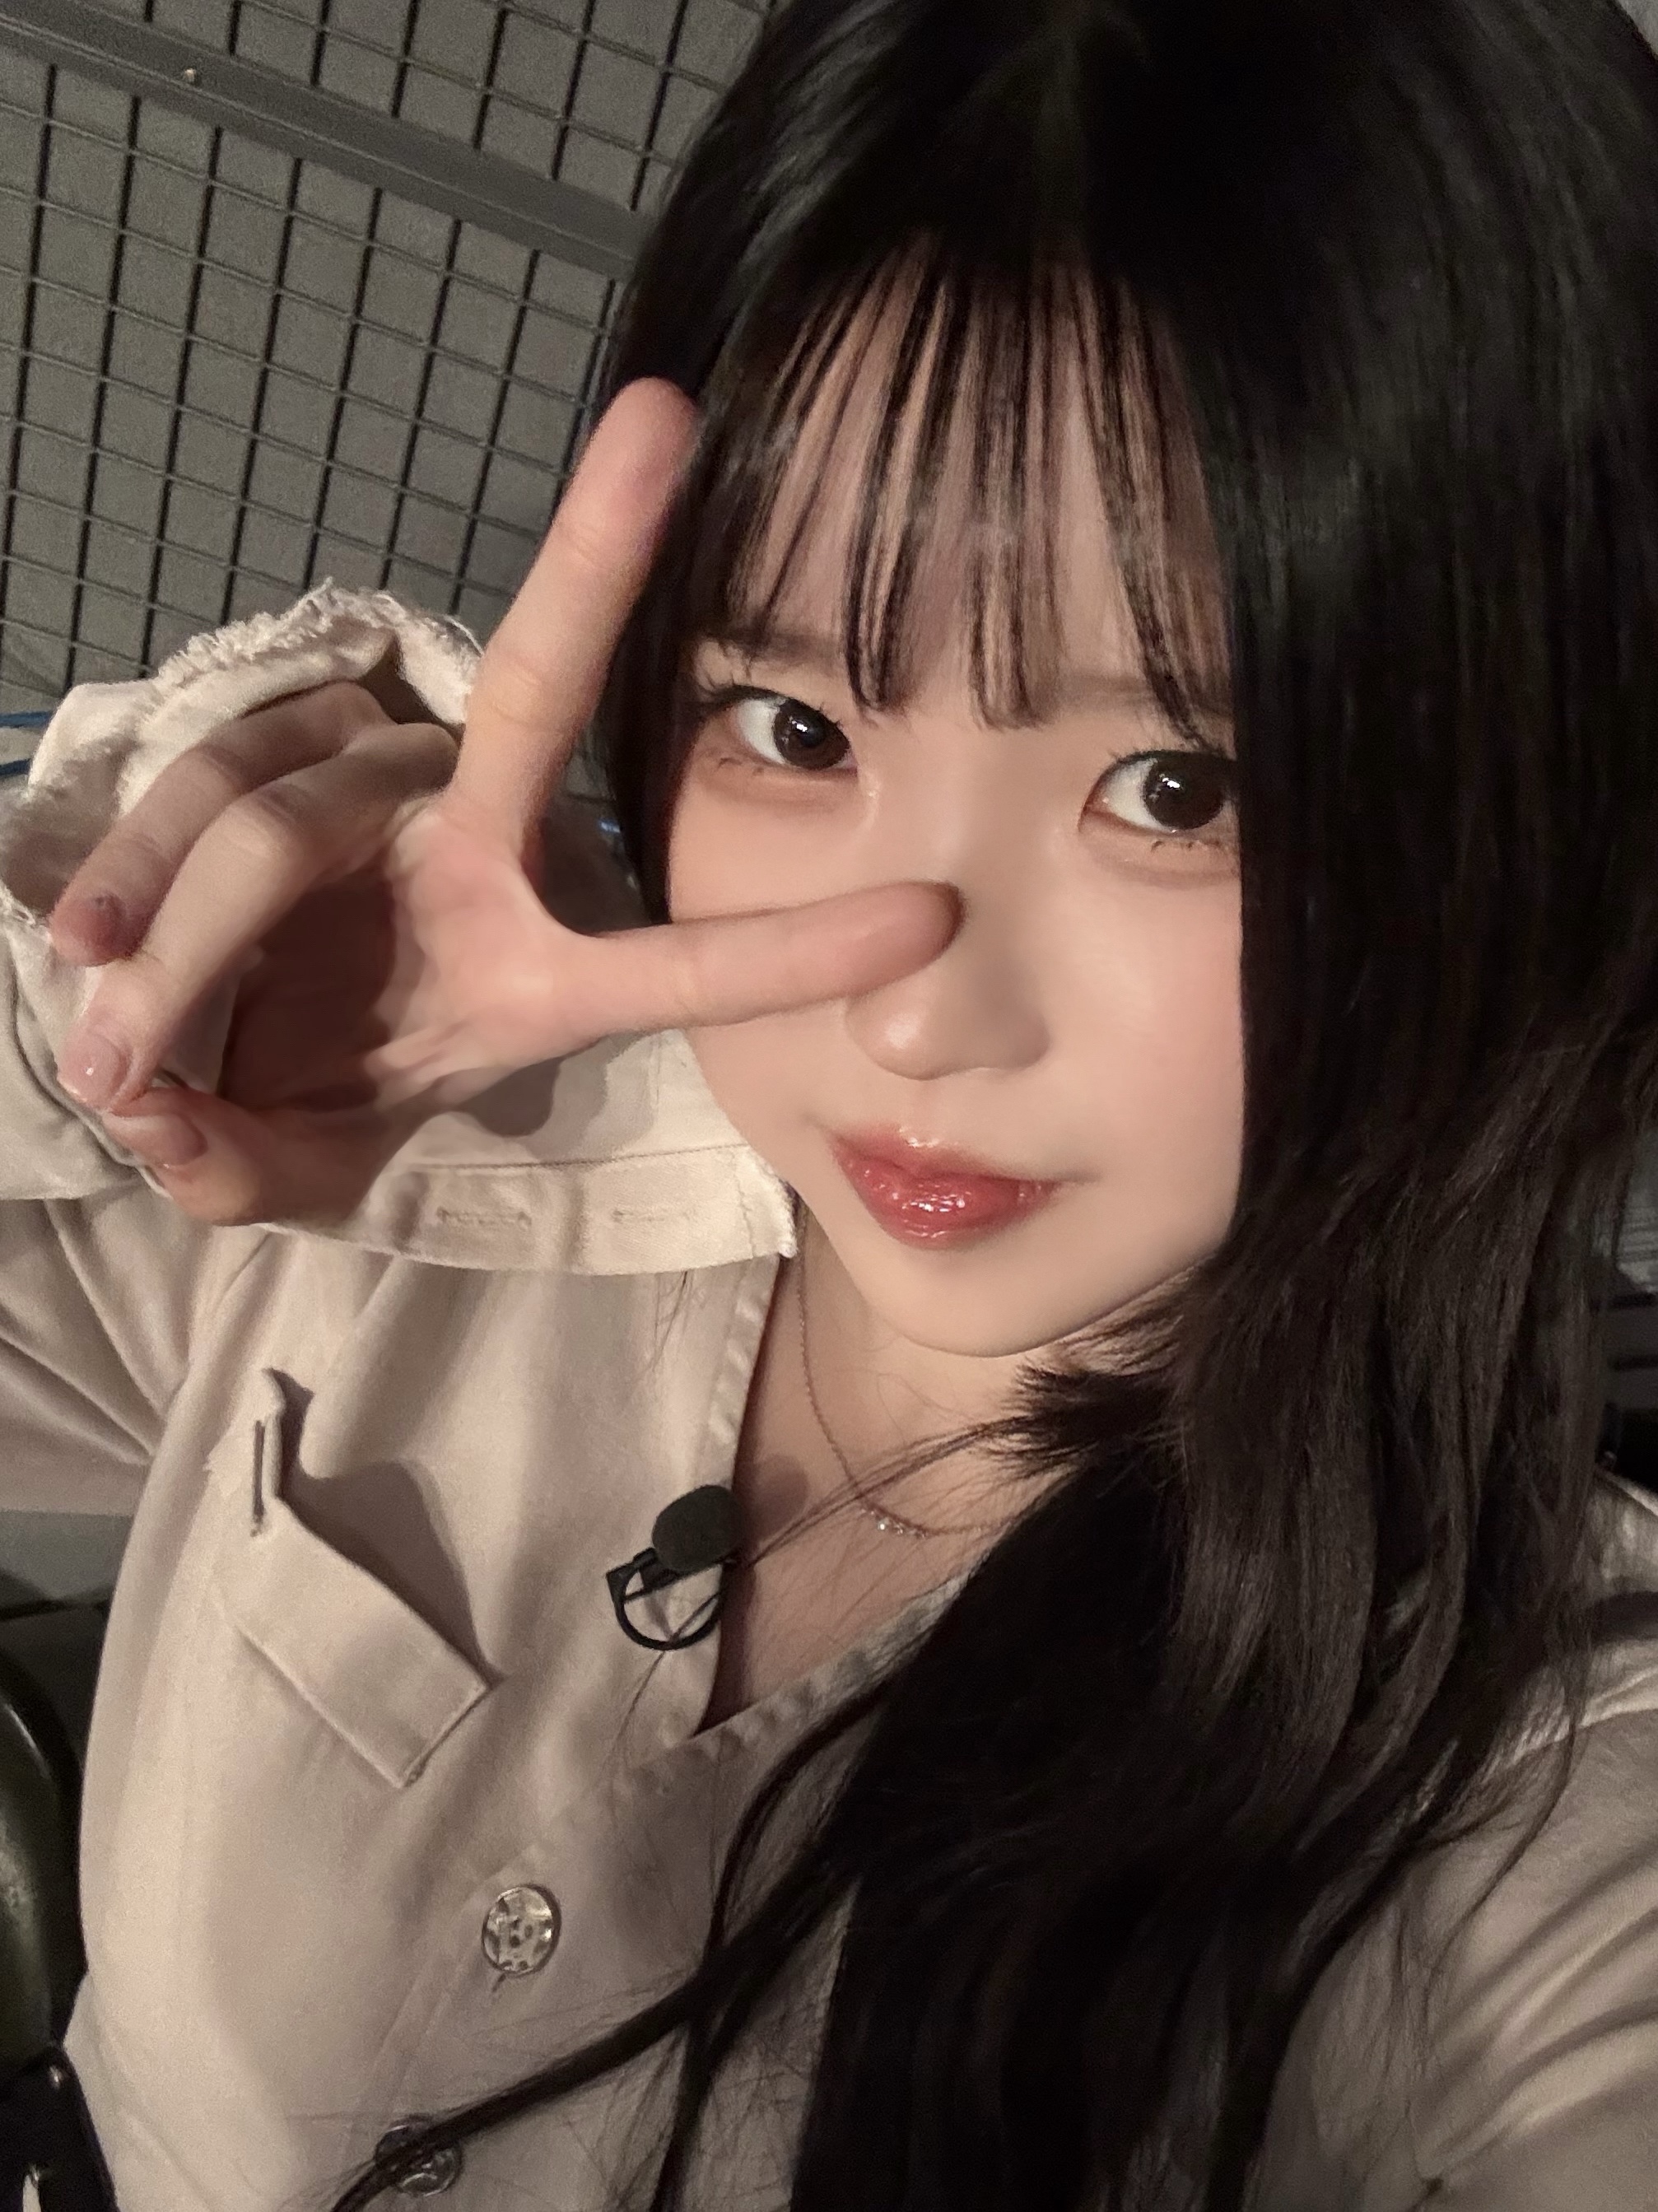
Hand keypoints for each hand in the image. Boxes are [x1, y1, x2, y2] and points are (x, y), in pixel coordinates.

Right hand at [49, 379, 957, 1224]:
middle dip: (598, 556)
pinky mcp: (274, 739)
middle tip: (664, 419)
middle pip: (541, 690)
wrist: (200, 1033)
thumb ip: (244, 1173)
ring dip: (188, 940)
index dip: (790, 946)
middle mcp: (477, 846)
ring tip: (115, 1052)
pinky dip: (131, 873)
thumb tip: (164, 1128)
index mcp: (535, 969)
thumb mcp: (290, 1167)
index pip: (677, 959)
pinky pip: (202, 782)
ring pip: (283, 814)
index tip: (933, 918)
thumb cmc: (296, 1094)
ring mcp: (373, 777)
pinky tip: (78, 949)